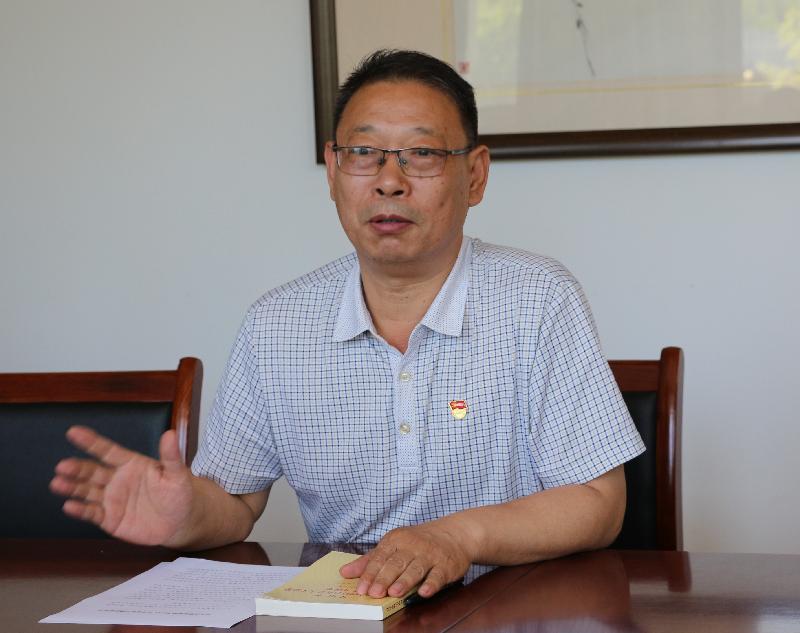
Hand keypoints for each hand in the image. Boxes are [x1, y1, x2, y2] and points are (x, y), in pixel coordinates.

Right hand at [49, 425, 193, 545]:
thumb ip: (170, 456)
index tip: (73, 432)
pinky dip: (80, 510)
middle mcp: (116, 479)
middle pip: (92, 471)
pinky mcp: (110, 518)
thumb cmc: (179, 492)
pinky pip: (92, 513)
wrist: (181, 521)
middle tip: (62, 466)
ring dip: (72, 487)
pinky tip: (69, 506)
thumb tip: (170, 434)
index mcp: (130, 464)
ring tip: (58, 483)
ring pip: (87, 491)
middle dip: (77, 468)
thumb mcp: (177, 474)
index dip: (91, 442)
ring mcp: (111, 499)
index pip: (108, 450)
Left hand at [339, 519, 475, 598]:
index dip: (370, 573)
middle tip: (374, 593)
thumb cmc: (418, 542)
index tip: (361, 588)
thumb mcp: (393, 545)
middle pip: (396, 563)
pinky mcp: (446, 565)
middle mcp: (412, 546)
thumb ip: (369, 560)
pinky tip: (424, 591)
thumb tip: (344, 572)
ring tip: (394, 592)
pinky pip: (438, 575)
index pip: (380, 557)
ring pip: (415, 569)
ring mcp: (430, 555)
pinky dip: (431, 583)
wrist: (454, 534)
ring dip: (404, 581)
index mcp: (396, 540)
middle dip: (384, 578)